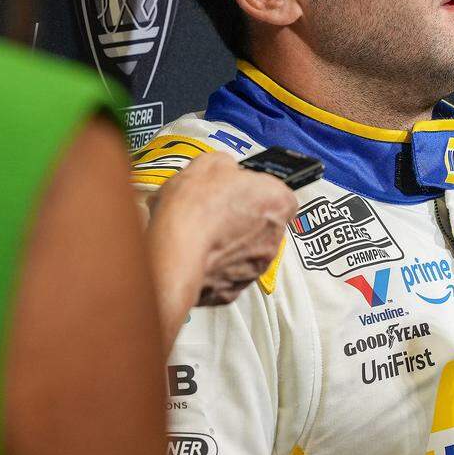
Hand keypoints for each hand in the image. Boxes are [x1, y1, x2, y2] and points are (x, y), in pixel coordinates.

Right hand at [146, 151, 297, 349]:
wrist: (174, 252)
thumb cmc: (195, 206)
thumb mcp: (209, 163)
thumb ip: (227, 164)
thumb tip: (226, 170)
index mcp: (278, 200)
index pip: (276, 192)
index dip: (252, 190)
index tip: (232, 190)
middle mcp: (276, 236)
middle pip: (262, 222)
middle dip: (241, 217)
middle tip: (212, 211)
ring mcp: (257, 267)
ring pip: (245, 250)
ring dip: (229, 242)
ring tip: (199, 234)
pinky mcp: (235, 291)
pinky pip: (228, 273)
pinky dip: (215, 265)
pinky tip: (195, 254)